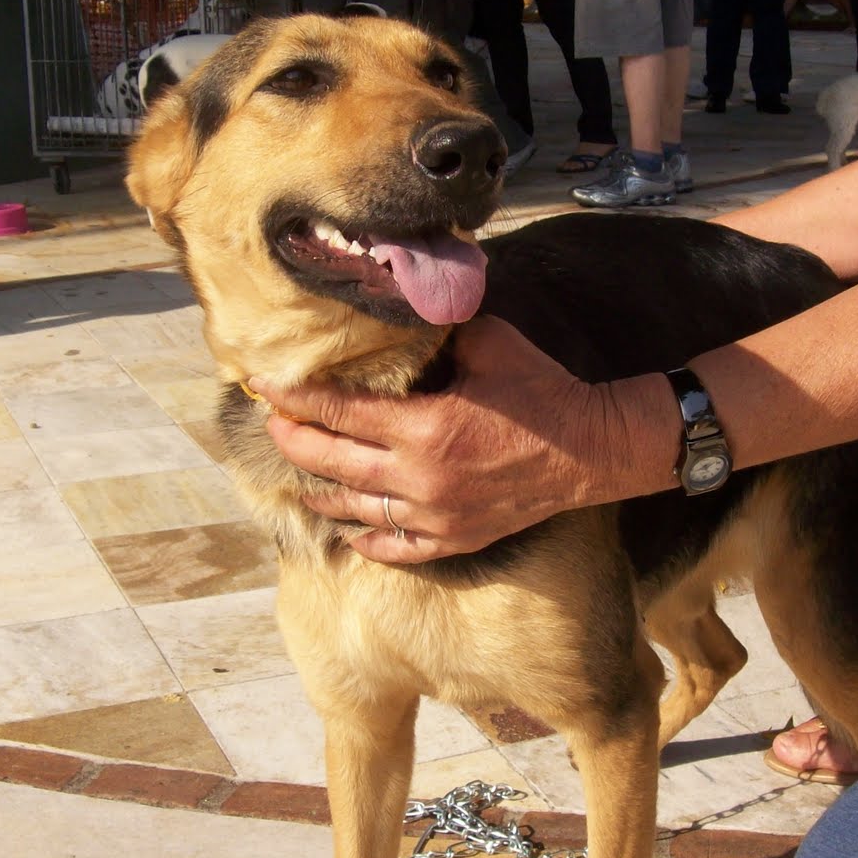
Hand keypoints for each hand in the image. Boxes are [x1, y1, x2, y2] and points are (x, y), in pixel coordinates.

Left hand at [251, 318, 678, 561]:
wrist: (592, 449)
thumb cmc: (542, 390)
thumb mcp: (489, 343)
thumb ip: (440, 332)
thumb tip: (404, 310)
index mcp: (424, 426)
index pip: (338, 412)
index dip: (294, 398)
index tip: (264, 387)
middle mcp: (420, 478)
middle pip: (332, 463)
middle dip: (295, 441)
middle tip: (273, 425)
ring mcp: (435, 516)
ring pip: (355, 509)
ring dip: (320, 492)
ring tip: (299, 477)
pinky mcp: (453, 539)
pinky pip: (394, 548)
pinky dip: (366, 541)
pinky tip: (348, 531)